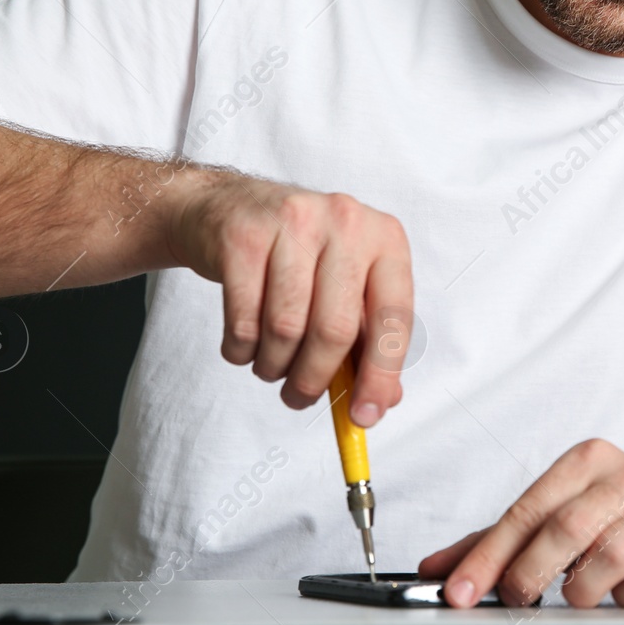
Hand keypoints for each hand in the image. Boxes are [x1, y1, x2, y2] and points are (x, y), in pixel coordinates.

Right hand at [166, 171, 413, 419]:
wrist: (229, 207)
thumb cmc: (300, 257)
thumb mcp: (345, 287)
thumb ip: (368, 342)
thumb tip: (381, 401)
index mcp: (385, 238)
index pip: (394, 317)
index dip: (380, 375)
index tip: (365, 417)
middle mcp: (346, 221)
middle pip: (336, 329)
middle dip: (314, 379)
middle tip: (299, 397)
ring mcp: (294, 222)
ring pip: (286, 328)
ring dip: (274, 367)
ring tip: (269, 365)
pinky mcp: (243, 235)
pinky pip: (243, 319)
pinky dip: (242, 350)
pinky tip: (244, 344)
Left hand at [417, 438, 623, 607]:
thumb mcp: (563, 513)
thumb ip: (500, 540)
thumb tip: (438, 567)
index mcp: (588, 461)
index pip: (527, 509)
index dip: (488, 555)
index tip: (460, 589)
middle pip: (563, 529)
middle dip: (527, 573)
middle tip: (514, 598)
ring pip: (606, 556)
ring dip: (580, 589)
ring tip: (577, 594)